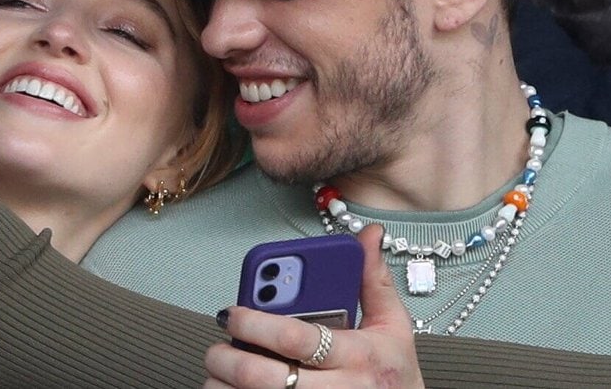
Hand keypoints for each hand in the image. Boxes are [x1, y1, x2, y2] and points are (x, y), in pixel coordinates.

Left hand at [204, 225, 421, 387]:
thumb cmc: (393, 375)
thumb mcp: (393, 325)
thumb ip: (373, 279)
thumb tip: (368, 237)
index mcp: (357, 355)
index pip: (297, 337)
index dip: (255, 322)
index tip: (233, 312)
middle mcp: (336, 388)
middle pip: (264, 375)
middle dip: (228, 357)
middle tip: (217, 346)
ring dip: (224, 383)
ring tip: (219, 368)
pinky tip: (229, 388)